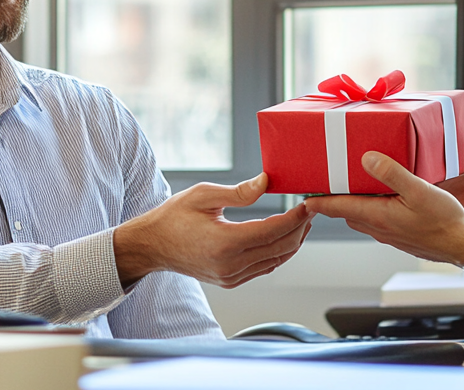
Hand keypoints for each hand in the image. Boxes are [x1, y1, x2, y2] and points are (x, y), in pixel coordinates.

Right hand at [114, 173, 312, 288]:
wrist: (153, 246)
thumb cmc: (174, 217)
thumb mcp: (203, 195)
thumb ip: (239, 192)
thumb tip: (267, 182)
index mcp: (224, 243)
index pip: (272, 231)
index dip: (295, 217)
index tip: (307, 203)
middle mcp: (230, 265)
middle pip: (280, 248)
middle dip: (300, 228)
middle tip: (310, 209)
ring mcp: (231, 277)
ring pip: (276, 261)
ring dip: (293, 241)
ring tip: (302, 221)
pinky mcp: (231, 281)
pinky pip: (264, 268)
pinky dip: (279, 253)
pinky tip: (284, 237)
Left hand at [304, 151, 463, 265]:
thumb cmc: (444, 220)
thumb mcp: (419, 190)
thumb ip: (392, 173)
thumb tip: (367, 159)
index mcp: (378, 216)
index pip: (338, 208)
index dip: (318, 202)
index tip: (303, 196)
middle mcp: (379, 228)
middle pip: (346, 213)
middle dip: (331, 201)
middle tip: (322, 185)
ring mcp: (389, 234)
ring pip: (360, 218)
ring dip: (351, 205)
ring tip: (348, 187)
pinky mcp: (400, 236)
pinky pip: (376, 221)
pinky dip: (368, 210)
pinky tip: (380, 198)